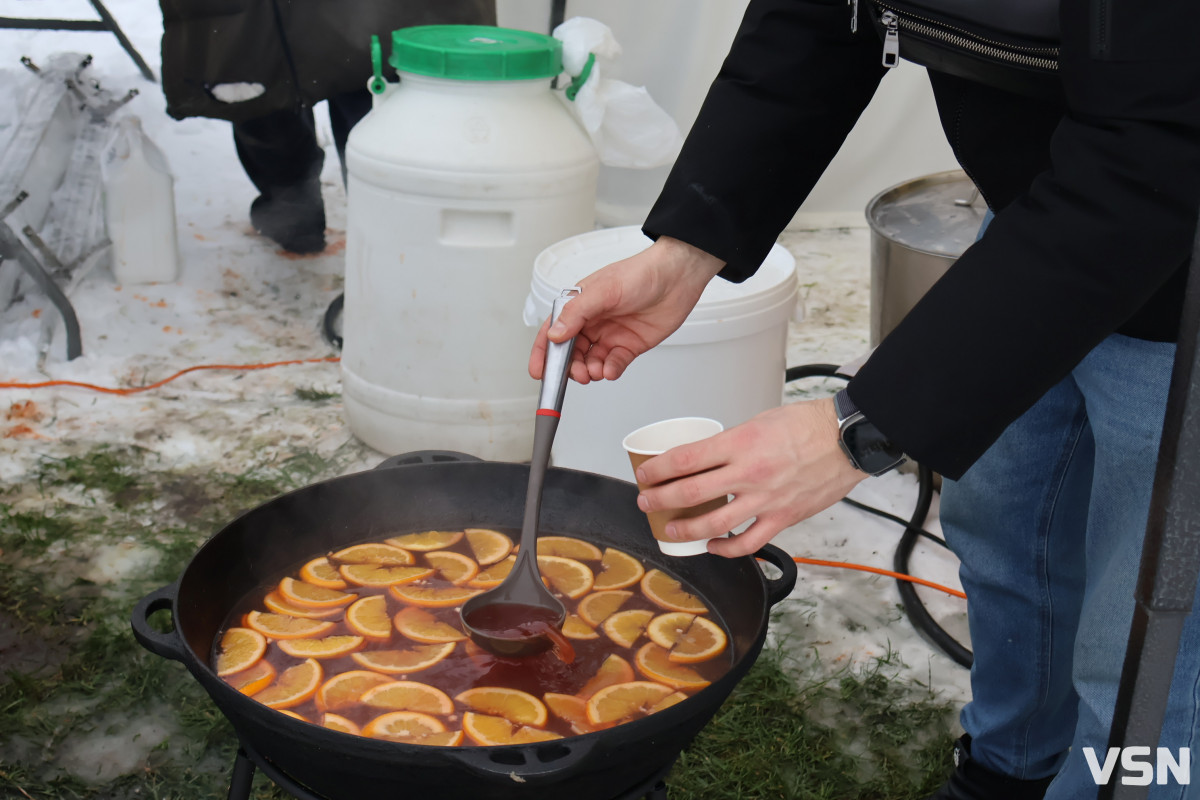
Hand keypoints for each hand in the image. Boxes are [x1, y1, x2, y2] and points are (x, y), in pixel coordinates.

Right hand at [529, 236, 724, 383]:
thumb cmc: (641, 273)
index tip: (539, 371)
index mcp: (580, 305)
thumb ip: (576, 313)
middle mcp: (593, 321)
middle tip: (577, 374)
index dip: (544, 353)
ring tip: (595, 371)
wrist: (677, 277)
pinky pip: (614, 364)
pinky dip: (610, 370)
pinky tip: (610, 369)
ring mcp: (611, 335)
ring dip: (590, 370)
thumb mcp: (603, 290)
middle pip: (571, 352)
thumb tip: (555, 334)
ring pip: (591, 362)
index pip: (554, 331)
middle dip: (570, 367)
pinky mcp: (629, 346)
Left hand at [634, 398, 866, 556]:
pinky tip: (712, 546)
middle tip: (646, 502)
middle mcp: (748, 473)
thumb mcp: (757, 421)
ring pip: (713, 524)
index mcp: (739, 443)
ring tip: (669, 529)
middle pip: (689, 493)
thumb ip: (730, 442)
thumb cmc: (806, 425)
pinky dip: (726, 548)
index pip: (684, 459)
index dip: (656, 470)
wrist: (846, 439)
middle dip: (659, 500)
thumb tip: (704, 457)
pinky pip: (748, 542)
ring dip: (684, 530)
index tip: (644, 474)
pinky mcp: (783, 518)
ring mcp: (765, 500)